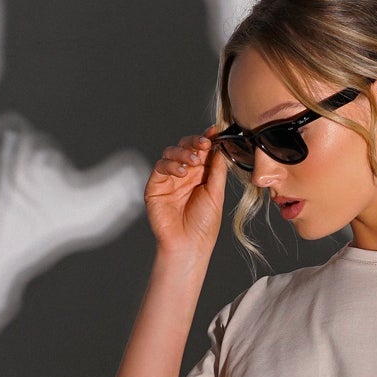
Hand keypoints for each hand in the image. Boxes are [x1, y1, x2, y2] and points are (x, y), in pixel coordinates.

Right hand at [144, 130, 225, 260]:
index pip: (203, 151)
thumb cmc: (204, 225)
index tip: (215, 131)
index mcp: (201, 176)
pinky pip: (160, 166)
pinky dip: (171, 164)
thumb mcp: (216, 194)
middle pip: (186, 147)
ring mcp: (169, 180)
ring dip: (183, 152)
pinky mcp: (155, 186)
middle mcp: (185, 175)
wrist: (188, 245)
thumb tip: (220, 147)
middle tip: (205, 143)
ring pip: (171, 152)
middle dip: (195, 142)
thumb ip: (216, 170)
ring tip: (193, 161)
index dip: (208, 139)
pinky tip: (182, 172)